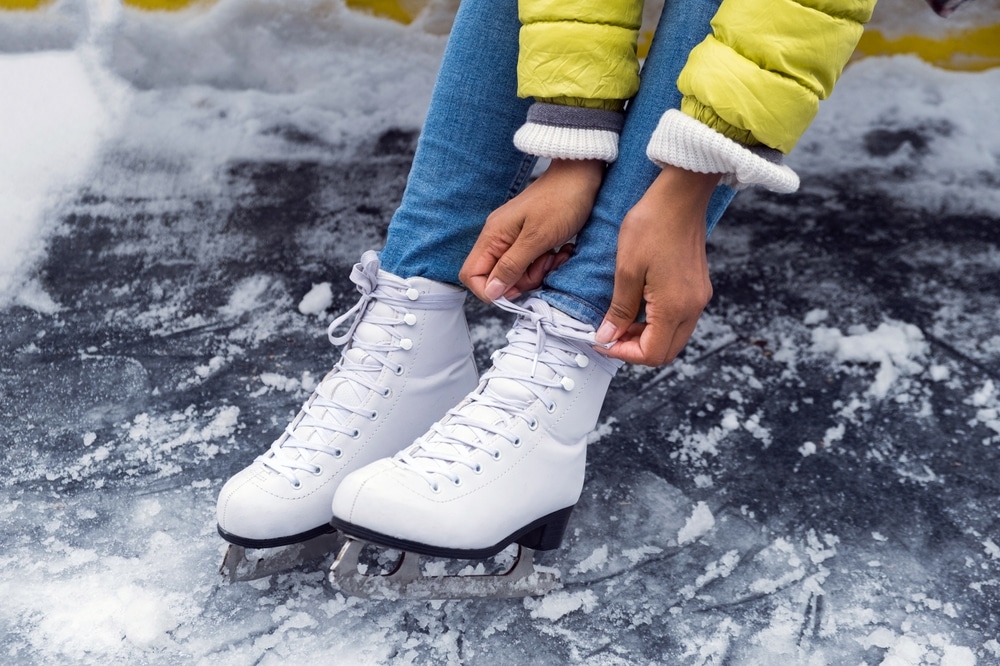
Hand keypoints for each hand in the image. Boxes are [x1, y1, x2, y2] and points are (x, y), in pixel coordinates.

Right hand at [460, 159, 603, 301]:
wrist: (582, 176)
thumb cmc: (561, 201)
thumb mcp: (537, 239)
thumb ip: (511, 266)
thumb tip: (491, 292)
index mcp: (493, 236)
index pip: (472, 274)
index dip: (490, 290)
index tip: (517, 290)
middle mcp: (498, 238)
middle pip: (496, 277)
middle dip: (522, 280)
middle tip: (544, 266)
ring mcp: (514, 237)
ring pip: (516, 272)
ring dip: (538, 271)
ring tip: (556, 255)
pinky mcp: (529, 238)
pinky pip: (531, 262)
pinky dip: (546, 262)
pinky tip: (561, 251)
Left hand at [595, 165, 720, 365]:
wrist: (680, 195)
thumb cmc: (652, 225)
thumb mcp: (626, 269)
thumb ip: (619, 309)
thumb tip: (608, 336)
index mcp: (675, 307)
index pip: (652, 353)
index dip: (623, 353)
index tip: (603, 342)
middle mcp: (692, 307)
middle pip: (666, 351)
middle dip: (635, 349)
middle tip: (610, 335)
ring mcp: (698, 298)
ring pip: (673, 337)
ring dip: (646, 337)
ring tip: (621, 321)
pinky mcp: (698, 288)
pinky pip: (679, 320)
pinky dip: (658, 323)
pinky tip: (638, 307)